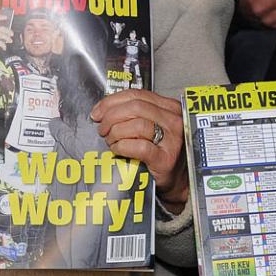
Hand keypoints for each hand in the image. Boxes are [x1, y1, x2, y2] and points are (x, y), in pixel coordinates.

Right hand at [0, 14, 13, 62]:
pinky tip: (4, 48)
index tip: (6, 17)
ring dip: (8, 38)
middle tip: (12, 34)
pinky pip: (0, 43)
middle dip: (8, 31)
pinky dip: (4, 46)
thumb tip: (8, 30)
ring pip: (2, 35)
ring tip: (10, 41)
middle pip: (1, 28)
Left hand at [91, 88, 187, 213]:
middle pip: (135, 107)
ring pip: (137, 125)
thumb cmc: (161, 153)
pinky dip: (122, 146)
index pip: (136, 94)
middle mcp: (173, 120)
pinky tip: (118, 150)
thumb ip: (134, 115)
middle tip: (102, 129)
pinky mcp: (165, 158)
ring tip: (111, 141)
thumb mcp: (152, 126)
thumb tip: (103, 110)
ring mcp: (171, 139)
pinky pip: (139, 147)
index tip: (98, 112)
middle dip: (111, 117)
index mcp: (169, 107)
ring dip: (116, 133)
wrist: (178, 181)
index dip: (112, 101)